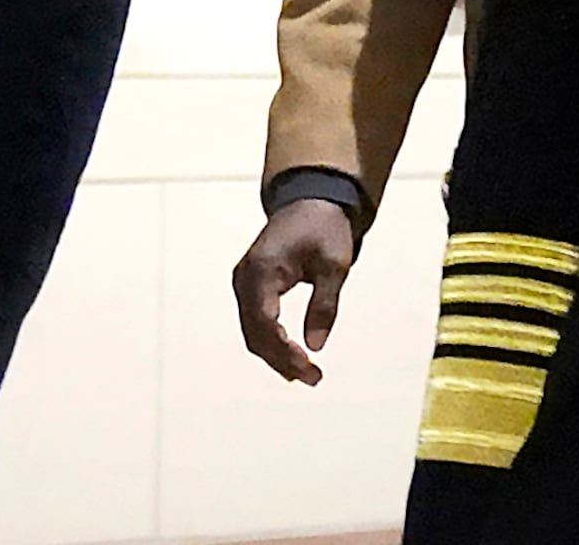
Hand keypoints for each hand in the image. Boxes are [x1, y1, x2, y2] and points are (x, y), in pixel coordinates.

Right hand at [231, 199, 359, 384]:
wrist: (310, 201)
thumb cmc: (324, 229)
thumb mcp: (334, 265)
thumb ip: (325, 305)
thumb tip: (316, 346)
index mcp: (263, 269)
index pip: (265, 322)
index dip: (284, 351)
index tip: (309, 367)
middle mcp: (245, 277)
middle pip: (255, 333)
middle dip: (282, 360)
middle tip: (314, 378)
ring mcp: (244, 282)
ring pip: (252, 331)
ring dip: (276, 356)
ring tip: (306, 374)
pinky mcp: (250, 286)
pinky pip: (254, 321)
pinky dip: (271, 341)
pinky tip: (292, 356)